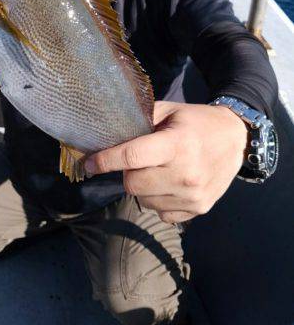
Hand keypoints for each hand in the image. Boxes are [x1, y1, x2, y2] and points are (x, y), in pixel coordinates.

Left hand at [84, 101, 247, 223]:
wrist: (236, 139)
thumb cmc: (196, 122)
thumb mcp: (168, 111)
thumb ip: (140, 121)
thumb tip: (107, 133)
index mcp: (176, 144)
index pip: (131, 157)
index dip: (104, 161)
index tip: (88, 163)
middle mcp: (185, 173)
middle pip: (133, 184)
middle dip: (126, 172)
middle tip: (136, 161)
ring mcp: (193, 195)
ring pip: (144, 200)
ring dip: (142, 187)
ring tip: (156, 170)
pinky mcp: (199, 209)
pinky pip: (161, 212)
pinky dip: (157, 200)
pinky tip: (168, 183)